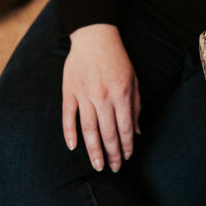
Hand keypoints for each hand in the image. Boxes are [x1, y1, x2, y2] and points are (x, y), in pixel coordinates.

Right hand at [62, 23, 140, 172]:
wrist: (95, 37)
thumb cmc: (117, 59)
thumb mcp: (133, 80)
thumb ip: (135, 106)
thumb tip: (137, 132)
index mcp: (121, 93)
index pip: (124, 128)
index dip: (126, 146)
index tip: (127, 158)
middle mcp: (103, 96)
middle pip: (107, 133)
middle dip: (112, 154)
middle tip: (114, 169)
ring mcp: (84, 94)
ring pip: (88, 130)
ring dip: (93, 150)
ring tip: (98, 165)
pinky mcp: (69, 91)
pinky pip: (68, 116)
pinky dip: (69, 132)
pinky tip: (73, 147)